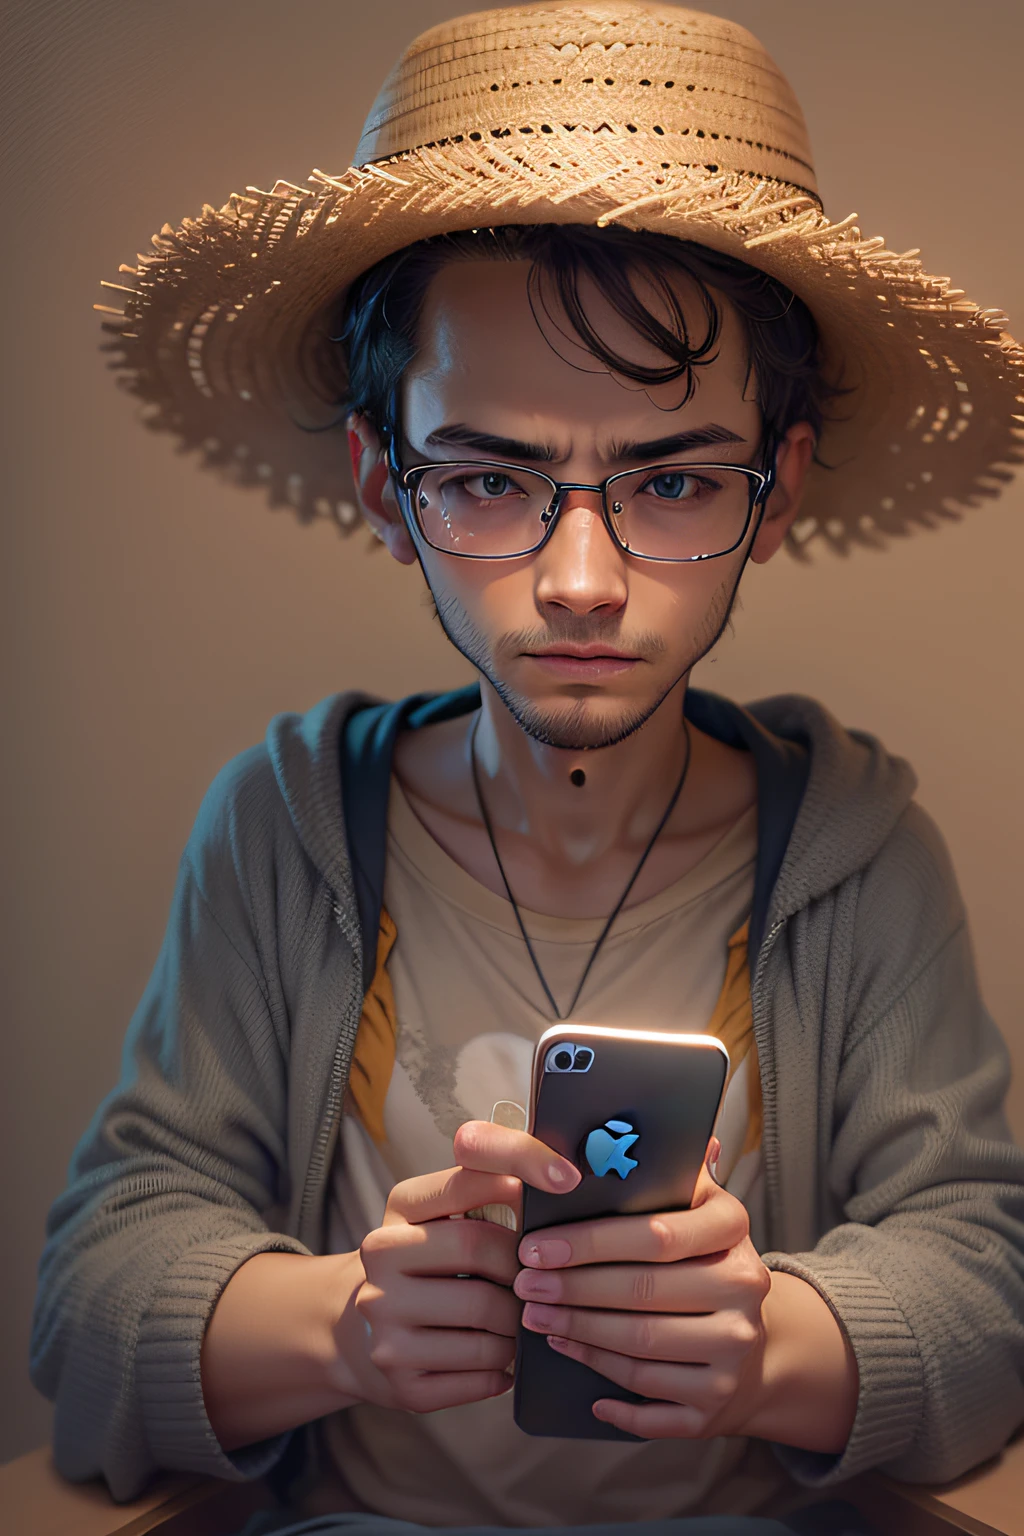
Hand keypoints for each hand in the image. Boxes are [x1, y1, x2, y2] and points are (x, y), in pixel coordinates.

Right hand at [352, 1122, 579, 1413]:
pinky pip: (481, 1374)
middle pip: (479, 1249)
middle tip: (542, 1279)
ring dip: (519, 1323)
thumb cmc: (423, 1266)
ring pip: (487, 1320)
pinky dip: (505, 1367)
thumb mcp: (437, 1217)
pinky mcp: (403, 1382)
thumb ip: (484, 1190)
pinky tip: (504, 1356)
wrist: (358, 1334)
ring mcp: (385, 1325)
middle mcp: (380, 1260)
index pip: (466, 1180)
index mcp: (399, 1209)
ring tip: (523, 1321)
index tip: (567, 1179)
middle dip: (522, 1266)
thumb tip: (553, 1178)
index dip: (521, 1168)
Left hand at [513, 1138, 773, 1439]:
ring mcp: (734, 1349)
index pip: (657, 1235)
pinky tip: (567, 1355)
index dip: (590, 1242)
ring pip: (641, 1344)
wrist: (752, 1345)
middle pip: (643, 1291)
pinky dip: (601, 1377)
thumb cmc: (700, 1259)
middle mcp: (745, 1288)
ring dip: (578, 1331)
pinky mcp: (717, 1401)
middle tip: (523, 1284)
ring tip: (534, 1317)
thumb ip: (671, 1172)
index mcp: (733, 1228)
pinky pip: (647, 1391)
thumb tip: (662, 1129)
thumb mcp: (694, 1207)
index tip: (535, 1245)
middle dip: (572, 1288)